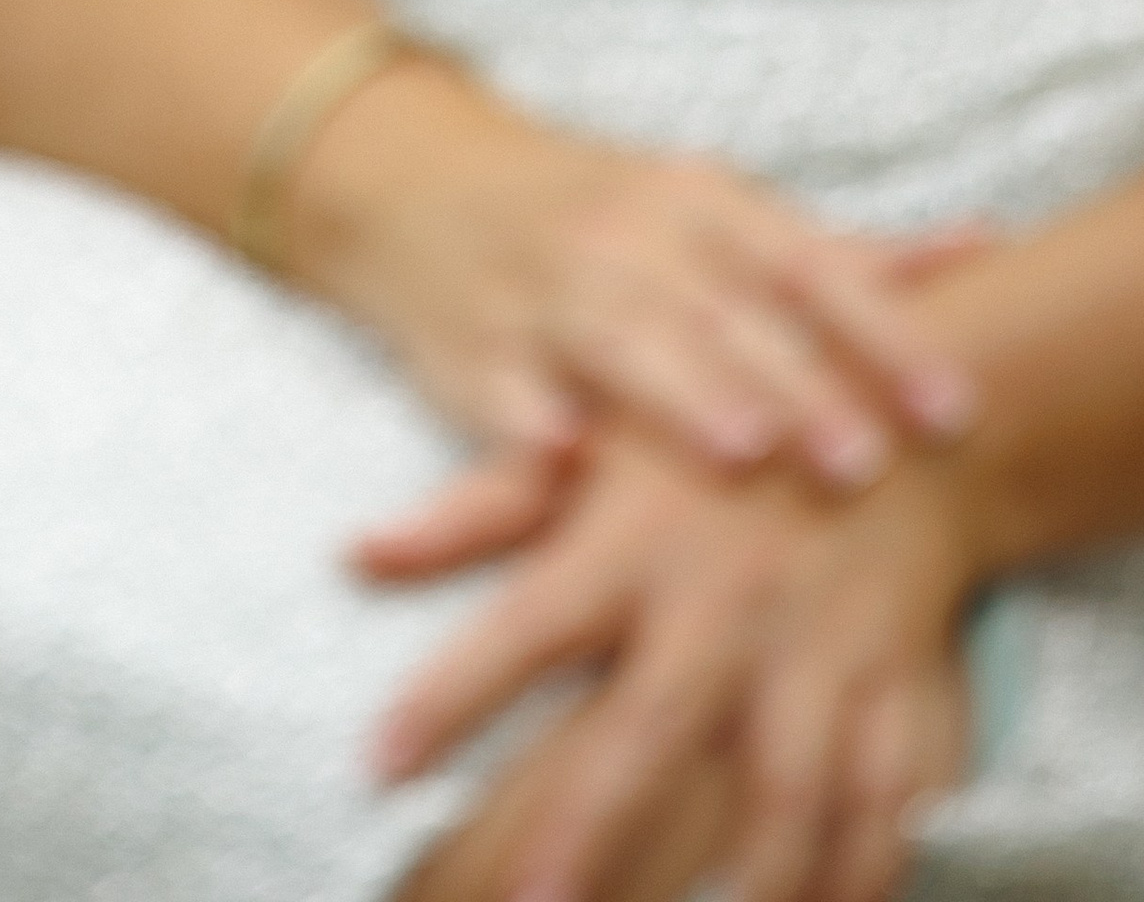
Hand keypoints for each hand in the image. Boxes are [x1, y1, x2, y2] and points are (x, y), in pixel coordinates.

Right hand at [289, 68, 984, 488]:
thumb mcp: (714, 212)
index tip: (951, 407)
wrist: (414, 180)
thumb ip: (840, 253)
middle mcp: (620, 236)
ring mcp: (537, 289)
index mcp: (692, 200)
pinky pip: (499, 387)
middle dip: (793, 384)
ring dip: (678, 394)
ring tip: (741, 452)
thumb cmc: (598, 213)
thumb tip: (983, 249)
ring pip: (616, 340)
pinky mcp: (466, 346)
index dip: (879, 335)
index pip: (802, 265)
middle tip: (864, 461)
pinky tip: (560, 460)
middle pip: (719, 313)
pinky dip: (528, 421)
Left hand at [359, 426, 976, 901]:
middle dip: (590, 830)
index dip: (452, 694)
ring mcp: (819, 648)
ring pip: (785, 788)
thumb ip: (475, 511)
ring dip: (743, 879)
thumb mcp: (592, 446)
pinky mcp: (898, 682)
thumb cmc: (708, 435)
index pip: (525, 626)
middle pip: (651, 729)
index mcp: (635, 540)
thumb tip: (355, 554)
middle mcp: (724, 601)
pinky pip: (890, 797)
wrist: (881, 400)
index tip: (379, 764)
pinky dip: (868, 868)